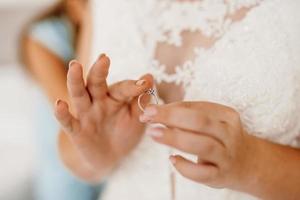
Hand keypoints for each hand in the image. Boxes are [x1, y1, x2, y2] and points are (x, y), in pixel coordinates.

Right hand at [55, 54, 152, 177]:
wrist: (111, 158)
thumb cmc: (125, 132)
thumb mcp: (137, 118)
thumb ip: (142, 100)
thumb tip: (150, 77)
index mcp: (115, 97)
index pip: (123, 88)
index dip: (134, 86)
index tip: (146, 82)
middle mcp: (99, 101)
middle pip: (97, 83)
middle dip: (100, 70)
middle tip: (104, 58)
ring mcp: (86, 114)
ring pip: (79, 95)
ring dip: (76, 80)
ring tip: (75, 66)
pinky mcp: (76, 131)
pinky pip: (67, 121)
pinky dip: (62, 113)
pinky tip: (59, 103)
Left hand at [140, 102, 258, 190]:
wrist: (248, 163)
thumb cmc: (221, 138)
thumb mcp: (211, 122)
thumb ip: (187, 116)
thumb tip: (154, 113)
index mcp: (226, 115)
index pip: (196, 107)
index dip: (171, 108)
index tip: (149, 109)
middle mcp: (230, 134)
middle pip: (200, 122)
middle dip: (171, 117)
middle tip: (148, 116)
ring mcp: (227, 156)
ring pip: (202, 145)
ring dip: (175, 138)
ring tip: (154, 133)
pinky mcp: (222, 175)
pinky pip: (203, 173)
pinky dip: (185, 167)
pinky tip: (172, 159)